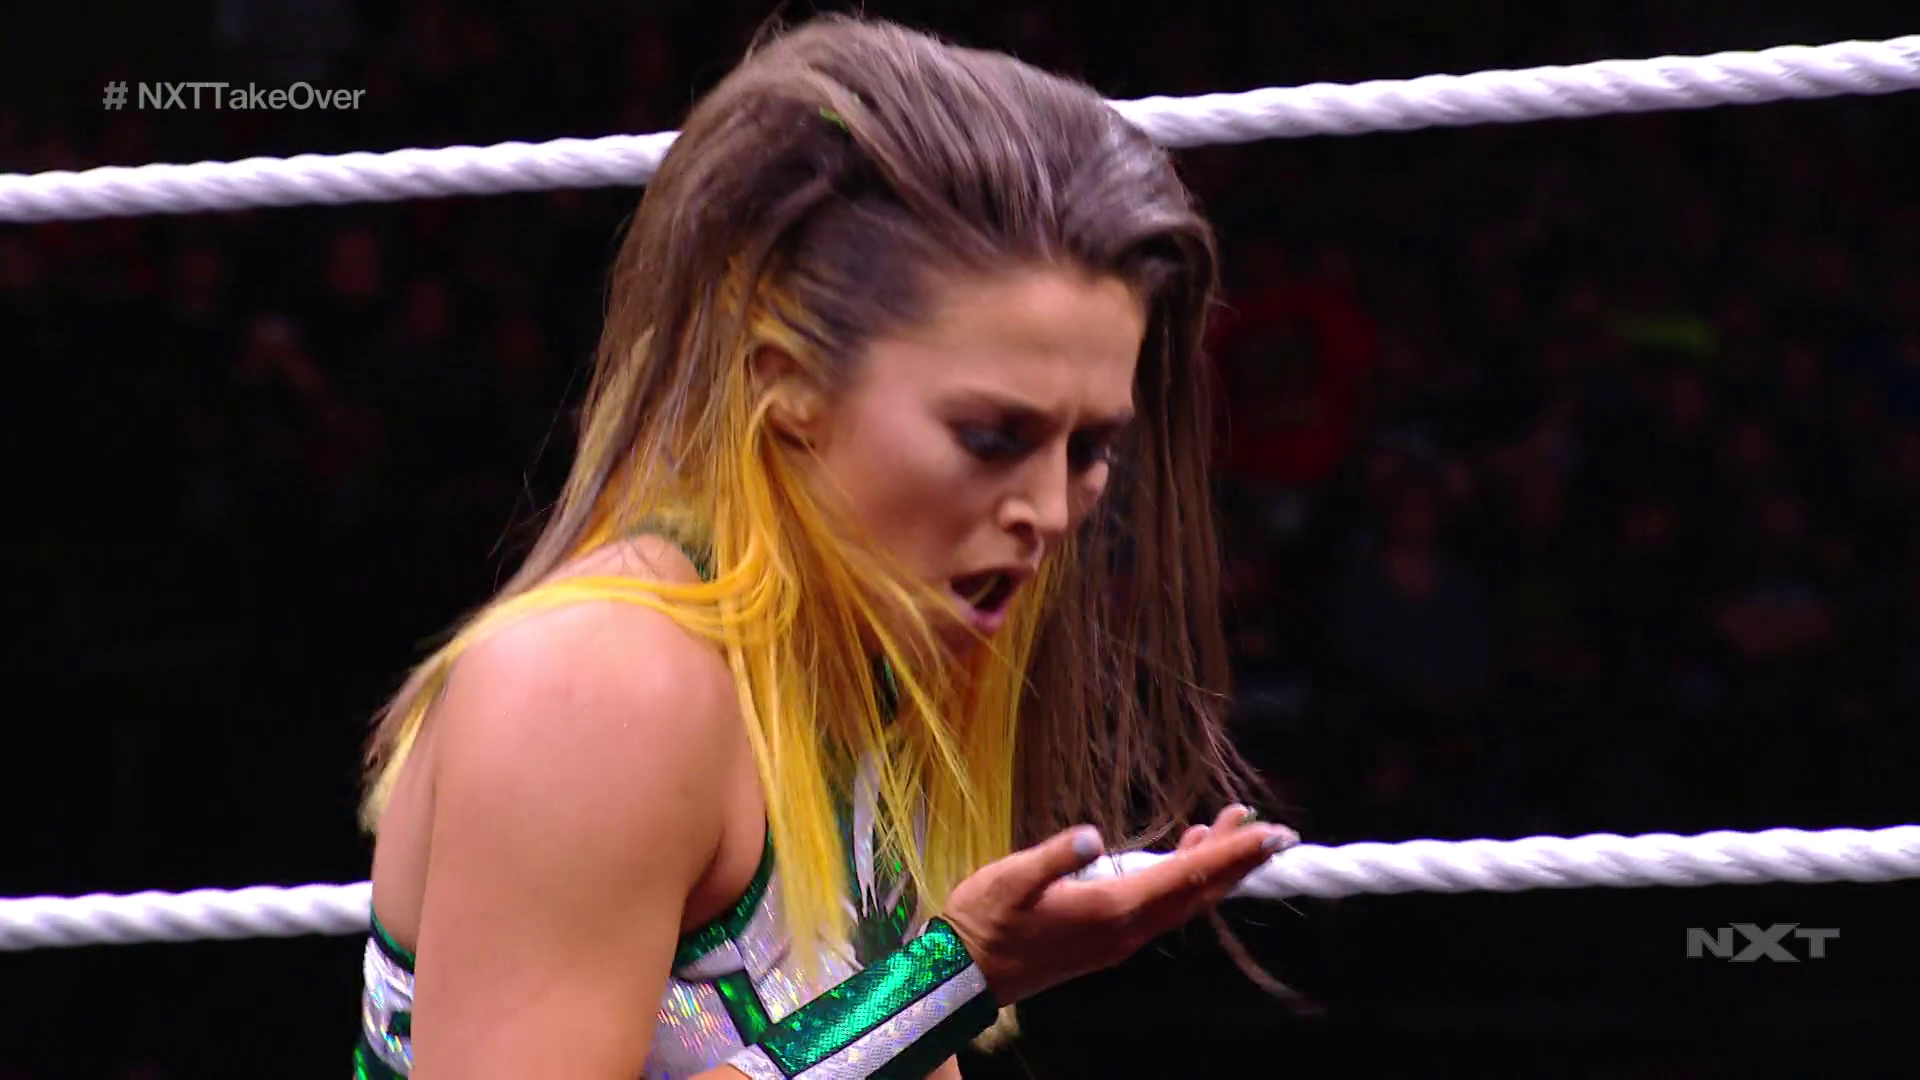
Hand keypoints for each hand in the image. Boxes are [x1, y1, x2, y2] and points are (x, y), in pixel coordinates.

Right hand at [939, 806, 1296, 1004]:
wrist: (965, 974)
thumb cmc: (984, 919)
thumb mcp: (1013, 878)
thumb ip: (1055, 856)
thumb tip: (1092, 834)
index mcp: (1112, 909)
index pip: (1187, 877)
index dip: (1232, 854)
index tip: (1272, 834)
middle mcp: (1126, 929)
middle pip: (1196, 893)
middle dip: (1237, 861)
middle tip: (1272, 829)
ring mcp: (1119, 940)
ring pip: (1182, 902)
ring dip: (1212, 869)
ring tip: (1234, 829)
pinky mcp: (1107, 941)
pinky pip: (1162, 908)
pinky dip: (1183, 880)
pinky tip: (1183, 856)